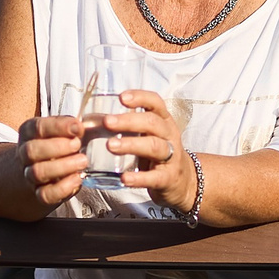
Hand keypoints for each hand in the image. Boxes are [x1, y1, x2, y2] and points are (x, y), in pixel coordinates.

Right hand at [12, 115, 90, 211]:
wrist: (41, 174)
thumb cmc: (57, 146)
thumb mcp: (61, 131)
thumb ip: (75, 126)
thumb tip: (99, 122)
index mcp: (30, 133)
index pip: (38, 127)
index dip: (59, 126)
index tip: (78, 127)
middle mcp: (26, 153)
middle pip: (32, 150)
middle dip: (58, 147)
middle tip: (78, 145)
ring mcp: (30, 175)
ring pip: (38, 172)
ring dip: (63, 166)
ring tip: (82, 161)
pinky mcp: (39, 194)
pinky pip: (45, 194)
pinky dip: (63, 188)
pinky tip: (77, 180)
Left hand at [96, 90, 193, 214]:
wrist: (184, 180)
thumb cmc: (158, 152)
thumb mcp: (149, 134)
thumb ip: (128, 125)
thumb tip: (93, 120)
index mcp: (163, 121)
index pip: (156, 103)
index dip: (140, 98)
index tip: (122, 97)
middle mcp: (169, 135)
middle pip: (152, 123)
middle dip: (128, 121)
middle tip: (107, 122)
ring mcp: (171, 156)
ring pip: (154, 146)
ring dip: (131, 144)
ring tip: (111, 146)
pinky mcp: (168, 178)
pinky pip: (154, 177)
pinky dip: (139, 178)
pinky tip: (124, 178)